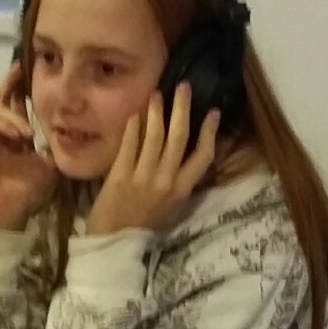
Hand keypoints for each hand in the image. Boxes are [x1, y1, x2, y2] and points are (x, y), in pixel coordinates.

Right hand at [0, 63, 58, 230]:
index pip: (19, 102)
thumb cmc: (30, 192)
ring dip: (13, 116)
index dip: (25, 86)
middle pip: (4, 97)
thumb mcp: (52, 164)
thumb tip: (76, 128)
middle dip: (12, 82)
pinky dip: (3, 127)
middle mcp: (2, 131)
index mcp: (18, 133)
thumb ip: (58, 145)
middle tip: (21, 67)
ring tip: (28, 130)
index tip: (35, 70)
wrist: (10, 214)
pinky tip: (18, 135)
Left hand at [85, 83, 219, 236]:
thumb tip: (185, 153)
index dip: (209, 132)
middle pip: (179, 137)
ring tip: (157, 93)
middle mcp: (166, 180)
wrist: (114, 241)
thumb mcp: (171, 206)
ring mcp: (143, 176)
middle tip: (183, 87)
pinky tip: (134, 114)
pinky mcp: (120, 174)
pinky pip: (129, 144)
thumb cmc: (143, 225)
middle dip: (183, 109)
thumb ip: (179, 181)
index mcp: (182, 190)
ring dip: (157, 111)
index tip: (213, 112)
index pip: (203, 157)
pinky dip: (133, 127)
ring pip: (155, 136)